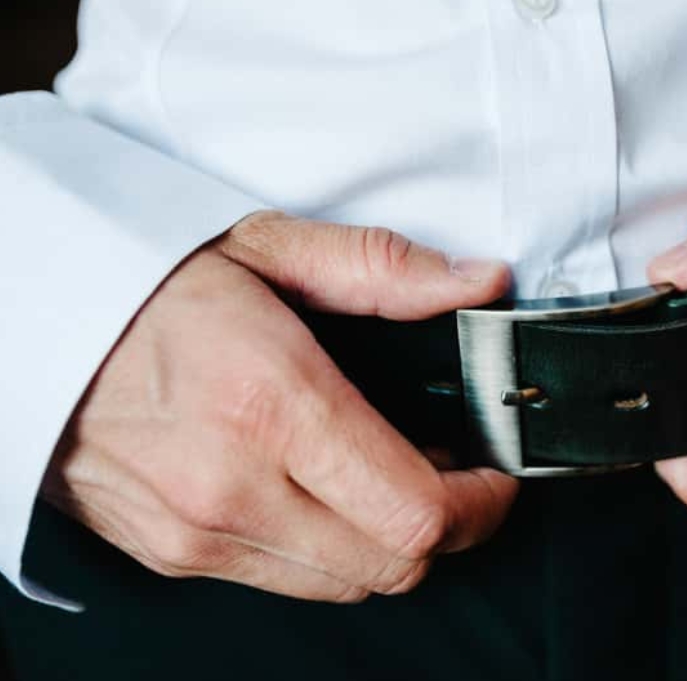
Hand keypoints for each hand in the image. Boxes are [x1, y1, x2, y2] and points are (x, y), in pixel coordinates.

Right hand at [42, 212, 518, 602]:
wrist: (31, 323)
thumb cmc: (148, 285)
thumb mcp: (268, 247)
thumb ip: (383, 270)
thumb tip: (479, 283)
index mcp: (272, 401)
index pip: (416, 511)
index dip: (481, 505)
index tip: (495, 476)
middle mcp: (235, 484)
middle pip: (395, 564)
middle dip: (448, 527)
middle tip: (454, 474)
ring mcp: (198, 531)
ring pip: (346, 584)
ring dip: (388, 541)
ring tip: (387, 476)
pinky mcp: (172, 554)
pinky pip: (287, 581)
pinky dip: (329, 550)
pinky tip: (325, 492)